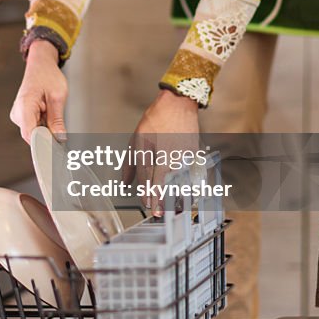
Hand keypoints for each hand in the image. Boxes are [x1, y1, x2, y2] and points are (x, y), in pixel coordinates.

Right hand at [9, 39, 67, 143]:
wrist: (40, 65)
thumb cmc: (47, 76)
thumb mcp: (57, 96)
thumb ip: (57, 119)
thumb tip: (60, 139)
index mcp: (25, 105)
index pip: (30, 133)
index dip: (42, 144)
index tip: (55, 152)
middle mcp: (18, 113)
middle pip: (32, 136)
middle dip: (48, 140)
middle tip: (64, 145)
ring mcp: (19, 116)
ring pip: (35, 133)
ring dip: (47, 133)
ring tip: (57, 123)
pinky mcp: (24, 117)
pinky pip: (35, 128)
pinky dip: (45, 129)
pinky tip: (53, 124)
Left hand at [125, 90, 199, 214]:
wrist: (177, 105)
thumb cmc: (155, 121)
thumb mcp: (136, 139)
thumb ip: (130, 163)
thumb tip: (125, 183)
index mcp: (149, 149)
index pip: (148, 177)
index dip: (148, 194)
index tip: (148, 205)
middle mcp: (165, 153)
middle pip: (163, 181)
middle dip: (161, 199)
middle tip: (160, 213)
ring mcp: (180, 153)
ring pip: (178, 179)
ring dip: (177, 195)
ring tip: (176, 209)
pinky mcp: (192, 152)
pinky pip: (190, 172)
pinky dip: (189, 184)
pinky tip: (188, 195)